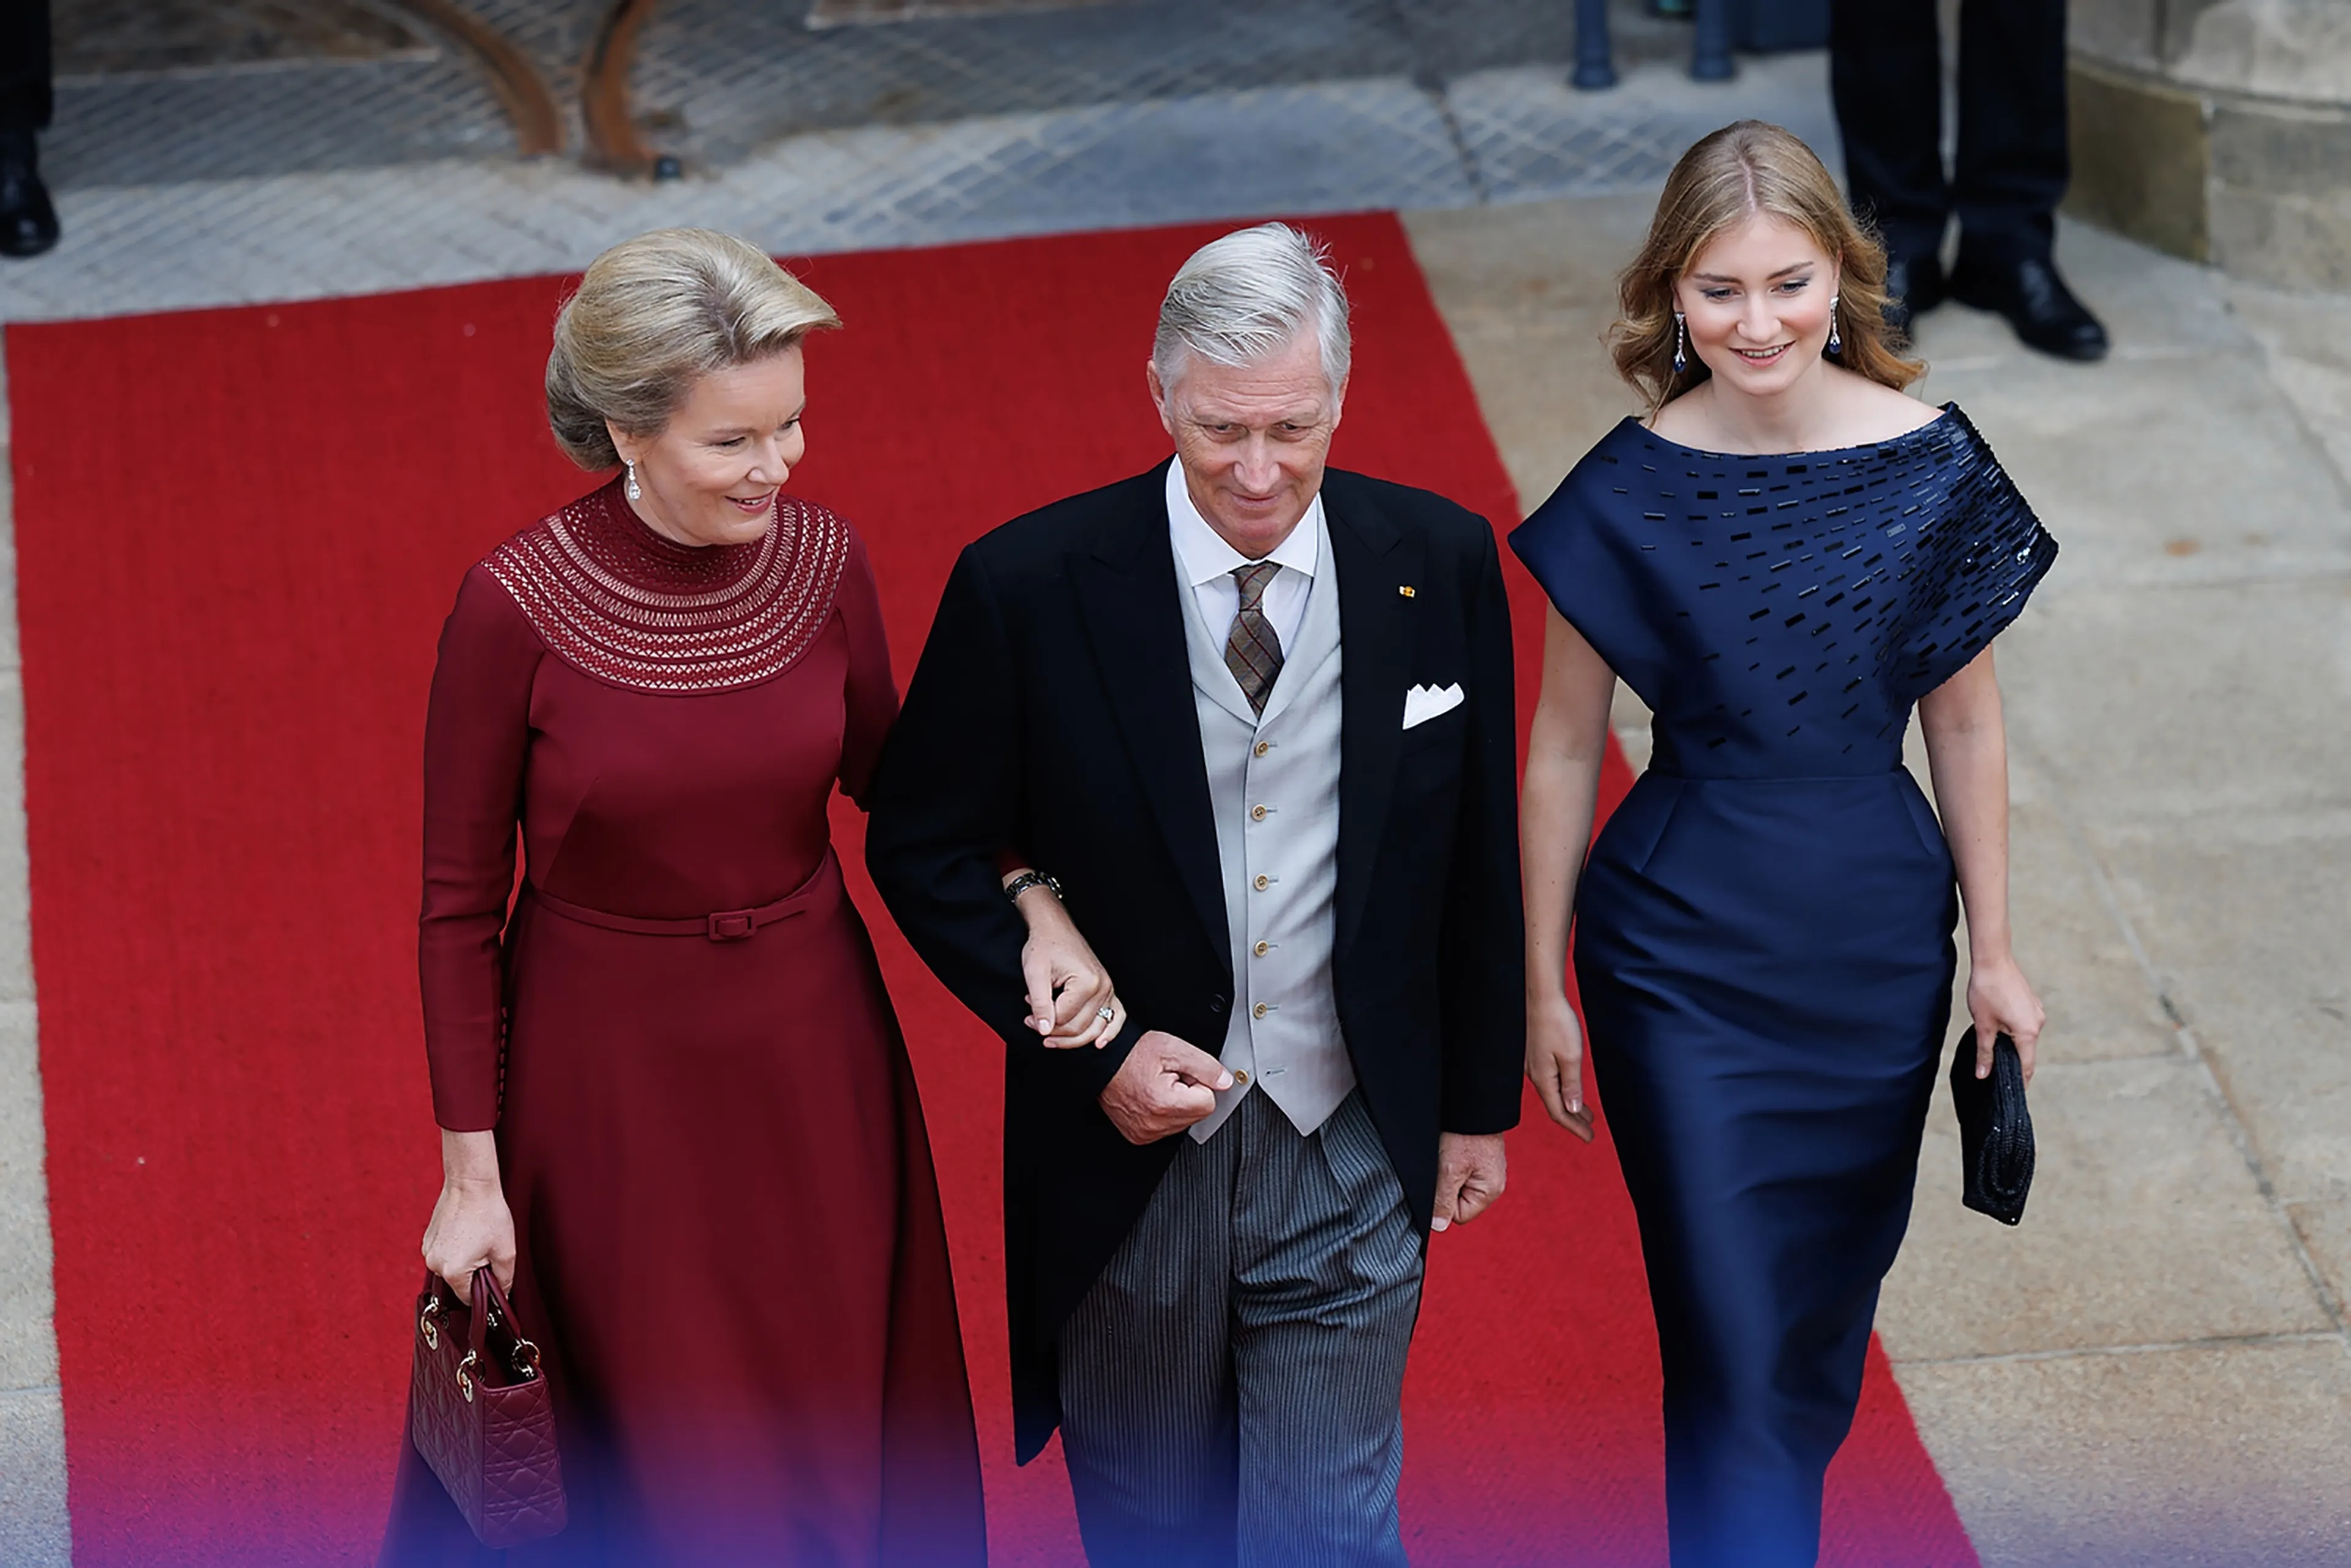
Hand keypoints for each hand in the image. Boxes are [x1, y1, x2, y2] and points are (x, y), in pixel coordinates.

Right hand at [422, 1129, 514, 1304]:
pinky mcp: (427, 1240)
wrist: (470, 1184)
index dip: (485, 1292)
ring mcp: (428, 1251)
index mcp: (453, 1271)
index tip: (493, 1279)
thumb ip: (505, 1280)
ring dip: (465, 1261)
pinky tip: (467, 1233)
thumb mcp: (506, 1251)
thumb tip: (503, 1296)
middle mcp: (434, 1264)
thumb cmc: (488, 1213)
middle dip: (475, 1274)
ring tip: (477, 1239)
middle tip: (487, 1251)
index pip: (469, 1299)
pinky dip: (455, 1250)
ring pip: (451, 1269)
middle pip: (459, 1284)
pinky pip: (444, 1255)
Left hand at [1018, 913, 1124, 1048]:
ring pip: (1095, 1028)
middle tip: (1032, 1023)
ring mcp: (1108, 989)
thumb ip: (1040, 1004)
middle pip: (1080, 1027)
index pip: (1064, 1019)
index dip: (1042, 1023)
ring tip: (1050, 1037)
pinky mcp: (1108, 990)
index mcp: (1087, 982)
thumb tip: (1043, 1030)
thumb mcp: (1035, 974)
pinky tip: (1099, 1044)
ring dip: (1072, 1039)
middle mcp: (1103, 987)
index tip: (1027, 1016)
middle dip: (1054, 1032)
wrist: (1054, 927)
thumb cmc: (1044, 946)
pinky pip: (1116, 1017)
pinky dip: (1109, 1032)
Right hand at [1098, 1030, 1231, 1143]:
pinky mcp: (1139, 1136)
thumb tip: (1225, 1082)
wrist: (1104, 1061)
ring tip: (1159, 1086)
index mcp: (1165, 1103)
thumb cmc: (1133, 1053)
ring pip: (1184, 1123)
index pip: (1208, 1103)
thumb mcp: (1174, 1049)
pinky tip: (1152, 1097)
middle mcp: (1154, 1123)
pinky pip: (1167, 1129)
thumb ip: (1206, 1066)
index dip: (1199, 1084)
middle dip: (1189, 1095)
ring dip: (1177, 1105)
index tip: (1183, 1074)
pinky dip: (1164, 1114)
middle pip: (1197, 1115)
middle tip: (1169, 1078)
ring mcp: (1145, 1133)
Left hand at [1431, 1132, 1506, 1231]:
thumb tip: (1438, 1227)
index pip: (1459, 1215)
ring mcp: (1487, 1172)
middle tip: (1445, 1165)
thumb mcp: (1449, 1170)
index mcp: (1490, 1191)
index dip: (1444, 1202)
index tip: (1442, 1180)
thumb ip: (1443, 1200)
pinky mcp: (1479, 1160)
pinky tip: (1452, 1150)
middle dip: (1447, 1187)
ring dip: (1448, 1174)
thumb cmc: (1464, 1135)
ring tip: (1449, 1155)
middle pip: (1458, 1202)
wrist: (1473, 1104)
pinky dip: (1452, 1164)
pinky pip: (1460, 1172)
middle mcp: (1492, 1184)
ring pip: (1457, 1186)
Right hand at [1526, 995, 1594, 1140]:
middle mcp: (1535, 1074)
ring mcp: (1533, 1064)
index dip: (1574, 1127)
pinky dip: (1562, 1089)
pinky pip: (1549, 1079)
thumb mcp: (1570, 1057)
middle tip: (1589, 1130)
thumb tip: (1571, 1109)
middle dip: (1573, 1119)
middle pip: (1555, 1104)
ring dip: (1569, 1103)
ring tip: (1585, 1113)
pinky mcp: (1534, 1053)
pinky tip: (1569, 1086)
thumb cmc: (1556, 1023)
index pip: (1559, 1112)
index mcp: (1543, 1079)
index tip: (1590, 1137)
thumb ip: (1571, 1085)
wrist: (1540, 996)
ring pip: (1552, 1091)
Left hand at [1966, 952, 2045, 1083]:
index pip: (2027, 1065)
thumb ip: (1985, 1051)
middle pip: (2027, 1051)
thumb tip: (1984, 1073)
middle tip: (1996, 1070)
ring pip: (2025, 1037)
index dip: (2021, 1080)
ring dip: (2012, 1044)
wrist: (1993, 959)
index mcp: (2028, 1031)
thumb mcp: (1982, 1024)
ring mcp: (2037, 1012)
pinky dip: (2014, 1031)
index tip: (2014, 1091)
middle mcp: (2038, 1022)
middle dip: (2013, 1061)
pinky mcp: (2032, 1004)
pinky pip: (2025, 1024)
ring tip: (1994, 1045)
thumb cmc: (1987, 988)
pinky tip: (1999, 1027)